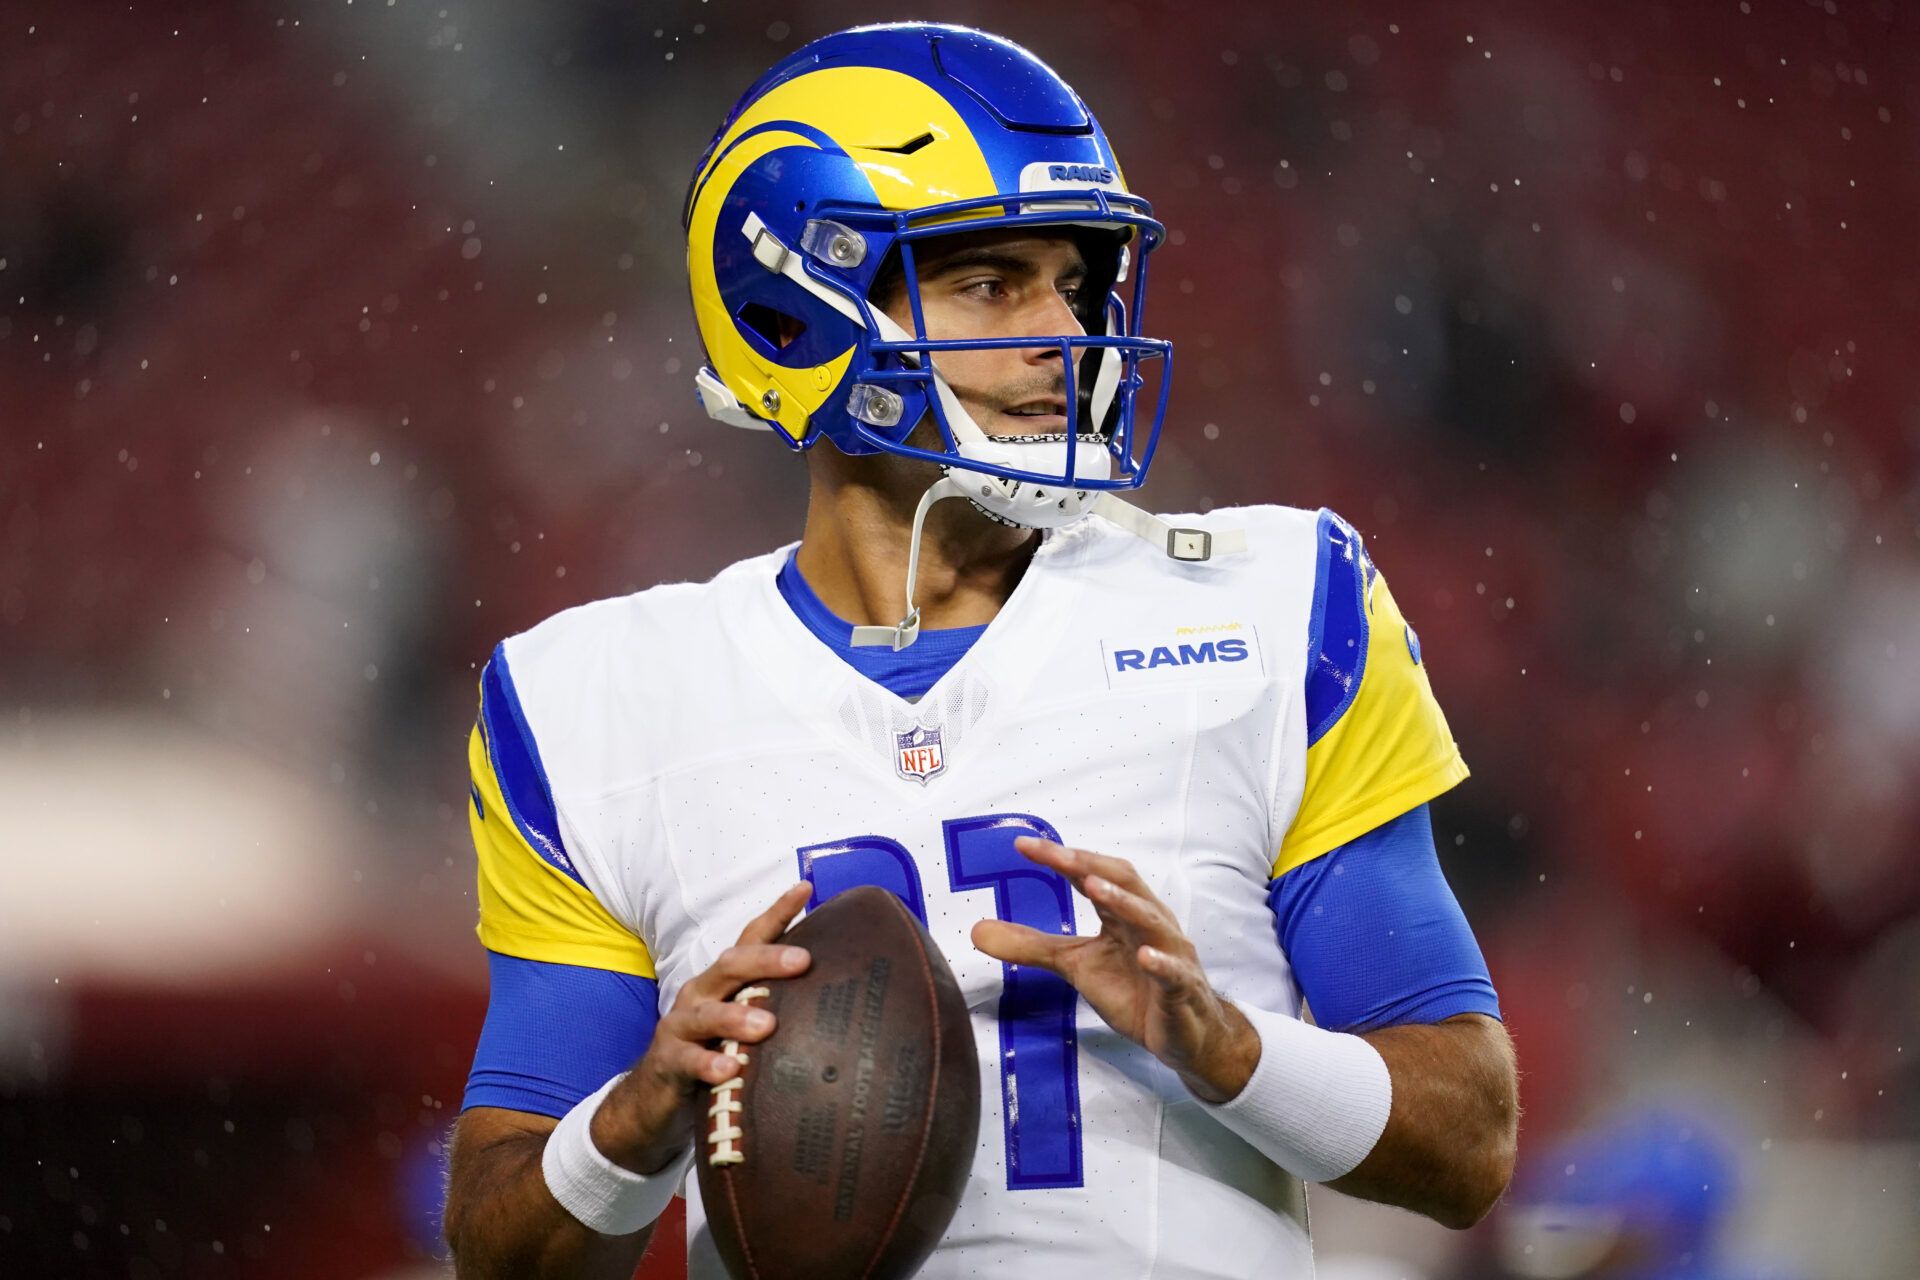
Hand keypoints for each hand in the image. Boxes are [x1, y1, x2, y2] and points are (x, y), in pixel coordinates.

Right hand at [590, 882, 812, 1173]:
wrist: (654, 1096)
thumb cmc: (713, 1051)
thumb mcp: (743, 1024)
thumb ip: (778, 1005)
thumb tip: (838, 995)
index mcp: (724, 980)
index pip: (751, 938)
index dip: (777, 912)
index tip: (806, 888)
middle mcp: (702, 993)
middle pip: (732, 966)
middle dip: (766, 960)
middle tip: (802, 961)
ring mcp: (681, 1026)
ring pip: (707, 1014)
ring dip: (736, 1016)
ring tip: (767, 1025)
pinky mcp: (668, 1062)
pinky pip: (688, 1061)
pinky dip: (708, 1065)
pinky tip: (729, 1070)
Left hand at [970, 839, 1258, 1103]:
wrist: (1183, 1035)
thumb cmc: (1134, 990)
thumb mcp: (1075, 966)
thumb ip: (1031, 946)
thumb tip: (976, 931)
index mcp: (1122, 913)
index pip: (1092, 875)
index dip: (1061, 859)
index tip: (1023, 845)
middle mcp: (1149, 923)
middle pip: (1124, 883)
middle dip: (1090, 866)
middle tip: (1058, 855)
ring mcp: (1170, 954)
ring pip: (1151, 920)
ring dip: (1124, 902)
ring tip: (1095, 887)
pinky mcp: (1182, 989)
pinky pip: (1175, 973)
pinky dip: (1162, 963)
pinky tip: (1146, 958)